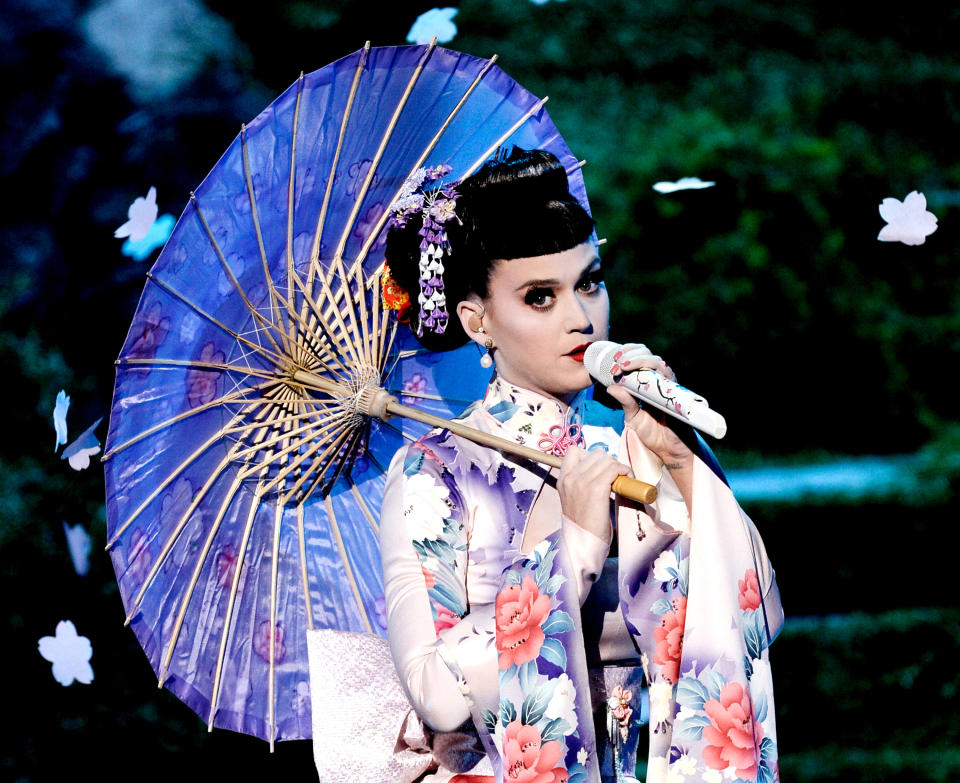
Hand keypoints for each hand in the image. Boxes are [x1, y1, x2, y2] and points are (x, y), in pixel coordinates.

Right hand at [557, 446, 631, 541]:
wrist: (583, 543)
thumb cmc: (583, 525)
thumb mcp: (574, 500)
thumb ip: (580, 484)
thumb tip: (601, 470)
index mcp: (563, 480)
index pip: (574, 451)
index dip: (591, 457)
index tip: (600, 469)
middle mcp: (570, 478)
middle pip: (596, 454)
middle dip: (609, 462)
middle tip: (617, 476)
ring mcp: (582, 483)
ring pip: (607, 460)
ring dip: (619, 467)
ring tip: (624, 479)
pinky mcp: (596, 489)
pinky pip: (615, 469)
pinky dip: (625, 471)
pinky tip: (628, 481)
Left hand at [605, 345, 695, 505]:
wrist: (670, 449)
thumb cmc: (653, 433)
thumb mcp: (633, 418)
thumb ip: (625, 403)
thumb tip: (610, 387)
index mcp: (645, 385)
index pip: (637, 360)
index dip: (626, 355)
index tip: (613, 358)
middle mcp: (658, 382)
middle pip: (647, 356)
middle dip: (630, 355)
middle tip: (617, 362)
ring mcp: (668, 386)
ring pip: (657, 362)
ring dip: (640, 360)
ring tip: (624, 364)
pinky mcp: (677, 394)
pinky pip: (669, 377)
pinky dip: (659, 371)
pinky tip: (649, 371)